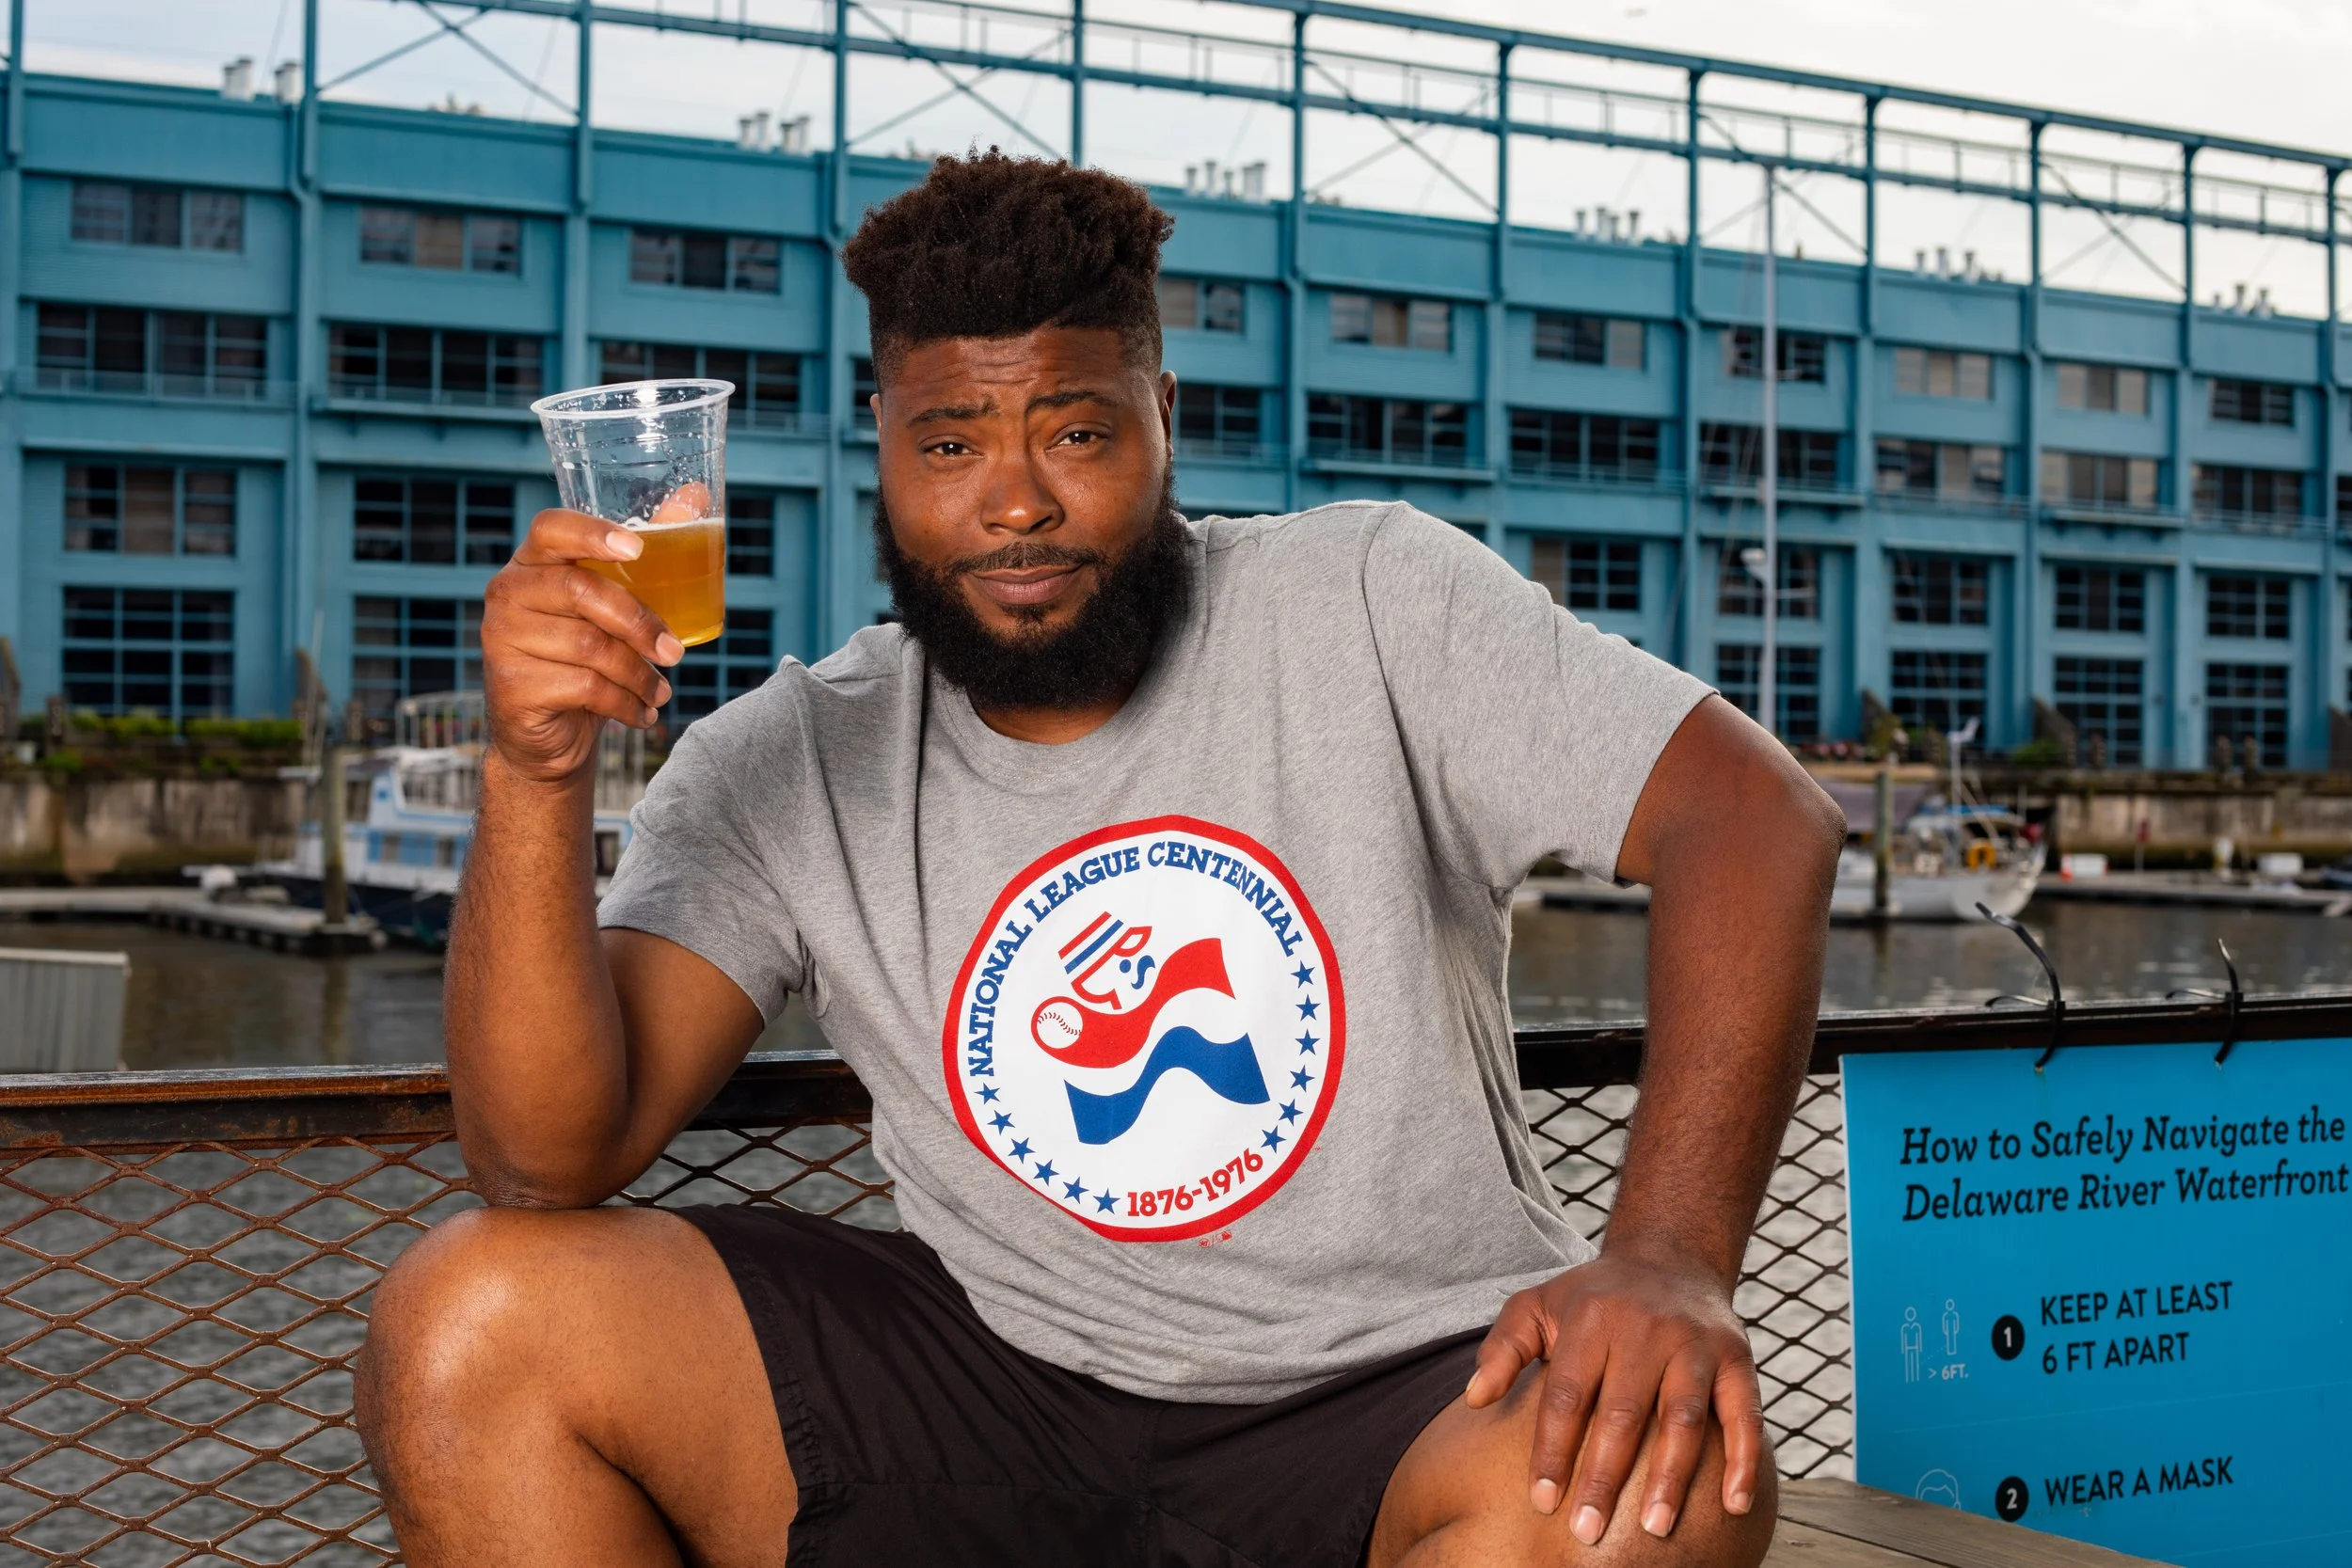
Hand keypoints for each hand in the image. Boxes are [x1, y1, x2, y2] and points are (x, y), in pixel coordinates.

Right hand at [481, 508, 684, 784]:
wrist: (544, 735)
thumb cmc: (584, 658)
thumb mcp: (615, 605)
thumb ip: (651, 552)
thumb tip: (696, 494)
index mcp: (533, 563)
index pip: (552, 528)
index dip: (594, 533)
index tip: (637, 548)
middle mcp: (509, 593)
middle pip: (582, 591)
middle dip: (640, 622)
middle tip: (676, 652)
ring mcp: (502, 638)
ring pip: (590, 646)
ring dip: (639, 675)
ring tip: (659, 691)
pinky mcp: (512, 685)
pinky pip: (584, 687)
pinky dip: (625, 704)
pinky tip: (640, 714)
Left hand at [1465, 1248, 1764, 1544]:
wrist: (1671, 1255)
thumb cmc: (1593, 1297)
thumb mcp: (1537, 1305)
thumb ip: (1503, 1349)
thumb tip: (1473, 1399)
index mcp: (1592, 1319)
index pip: (1567, 1395)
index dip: (1552, 1450)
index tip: (1541, 1501)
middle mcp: (1646, 1328)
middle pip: (1623, 1414)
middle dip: (1603, 1478)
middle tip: (1587, 1532)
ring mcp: (1695, 1343)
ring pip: (1684, 1420)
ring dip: (1671, 1478)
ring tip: (1655, 1528)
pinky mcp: (1737, 1357)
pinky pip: (1745, 1414)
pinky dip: (1744, 1461)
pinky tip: (1733, 1506)